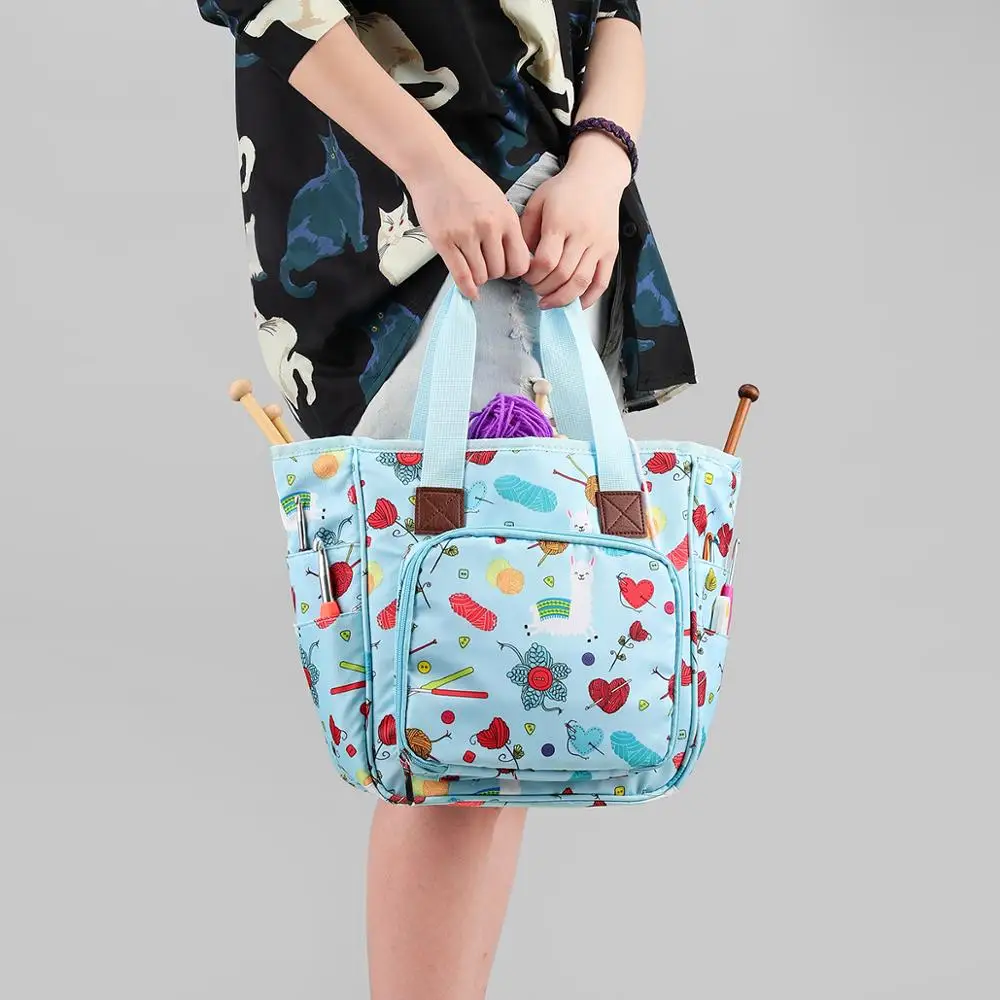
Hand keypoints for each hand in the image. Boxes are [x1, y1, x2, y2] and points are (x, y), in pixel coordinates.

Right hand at [405, 151, 530, 298]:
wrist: (434, 167)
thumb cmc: (466, 182)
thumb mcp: (497, 200)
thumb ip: (506, 227)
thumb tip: (514, 256)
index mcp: (506, 218)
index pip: (520, 262)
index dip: (514, 271)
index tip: (506, 269)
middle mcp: (489, 228)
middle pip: (499, 271)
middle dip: (494, 274)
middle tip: (486, 267)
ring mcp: (465, 235)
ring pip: (481, 276)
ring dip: (479, 278)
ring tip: (474, 268)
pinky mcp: (444, 242)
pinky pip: (460, 275)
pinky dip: (467, 289)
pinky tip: (470, 293)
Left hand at [520, 137, 630, 308]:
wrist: (598, 176)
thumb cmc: (564, 189)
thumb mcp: (537, 201)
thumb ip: (527, 231)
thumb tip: (524, 261)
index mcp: (560, 222)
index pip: (545, 261)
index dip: (532, 276)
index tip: (526, 276)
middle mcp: (582, 235)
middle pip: (562, 275)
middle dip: (544, 288)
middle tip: (535, 289)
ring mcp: (599, 245)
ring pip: (581, 282)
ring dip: (562, 298)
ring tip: (549, 301)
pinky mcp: (611, 251)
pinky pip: (601, 282)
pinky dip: (588, 298)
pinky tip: (576, 305)